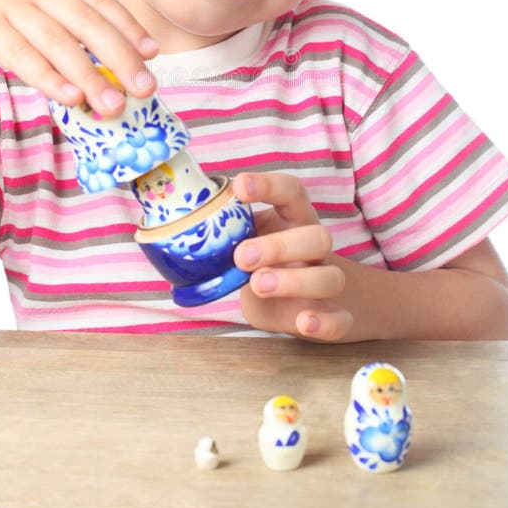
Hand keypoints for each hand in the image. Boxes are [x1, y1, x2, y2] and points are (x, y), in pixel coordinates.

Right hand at [0, 0, 156, 114]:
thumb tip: (91, 60)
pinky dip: (48, 77)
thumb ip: (54, 18)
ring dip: (90, 76)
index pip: (98, 0)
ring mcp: (9, 5)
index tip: (153, 51)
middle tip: (145, 87)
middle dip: (121, 56)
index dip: (129, 26)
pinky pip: (21, 55)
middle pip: (88, 23)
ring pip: (59, 42)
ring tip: (113, 105)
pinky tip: (70, 97)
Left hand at [232, 171, 352, 341]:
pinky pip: (339, 319)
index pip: (291, 191)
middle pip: (317, 237)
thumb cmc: (262, 261)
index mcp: (293, 219)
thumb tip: (168, 225)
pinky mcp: (328, 316)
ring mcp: (325, 281)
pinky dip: (325, 321)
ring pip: (330, 277)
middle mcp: (314, 248)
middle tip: (241, 257)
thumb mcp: (244, 240)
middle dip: (279, 246)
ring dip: (294, 281)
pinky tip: (303, 322)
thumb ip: (221, 231)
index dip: (269, 186)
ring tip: (257, 284)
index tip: (239, 187)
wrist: (295, 300)